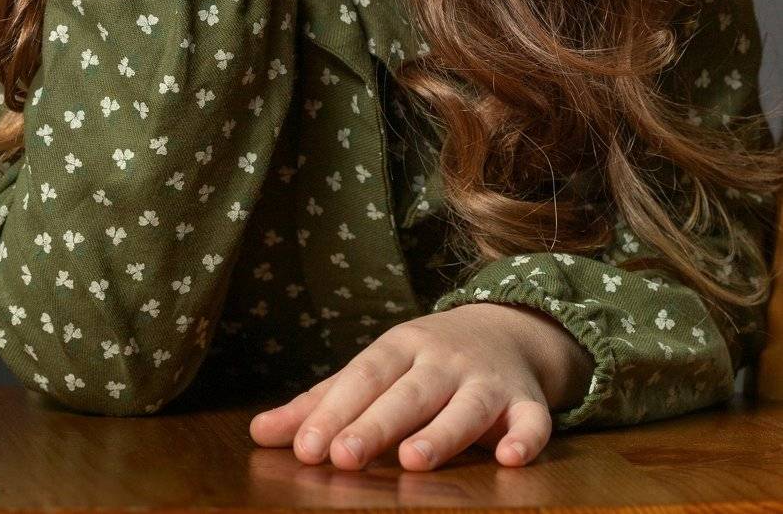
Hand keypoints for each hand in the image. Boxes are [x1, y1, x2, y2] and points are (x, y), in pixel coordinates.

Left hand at [249, 302, 594, 471]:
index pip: (364, 376)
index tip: (306, 449)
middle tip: (344, 458)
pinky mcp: (527, 403)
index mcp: (401, 346)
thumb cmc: (421, 362)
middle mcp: (443, 359)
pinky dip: (524, 438)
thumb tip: (258, 434)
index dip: (336, 411)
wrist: (507, 329)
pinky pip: (532, 421)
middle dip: (376, 424)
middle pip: (408, 392)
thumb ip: (321, 404)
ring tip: (413, 460)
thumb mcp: (374, 371)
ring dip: (441, 432)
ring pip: (466, 406)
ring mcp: (487, 380)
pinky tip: (508, 459)